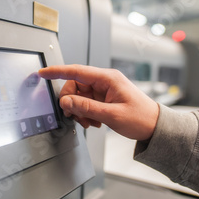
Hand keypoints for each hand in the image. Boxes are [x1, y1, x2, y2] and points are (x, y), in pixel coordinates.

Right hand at [39, 64, 158, 140]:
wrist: (154, 127)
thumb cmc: (141, 118)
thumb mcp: (111, 115)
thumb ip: (86, 107)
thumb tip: (66, 102)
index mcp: (108, 78)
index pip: (76, 71)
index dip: (57, 72)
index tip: (43, 73)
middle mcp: (104, 82)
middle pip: (75, 86)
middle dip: (71, 102)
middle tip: (75, 116)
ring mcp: (103, 91)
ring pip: (79, 97)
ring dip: (79, 111)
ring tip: (89, 122)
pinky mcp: (103, 99)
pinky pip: (85, 103)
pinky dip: (85, 113)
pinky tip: (94, 122)